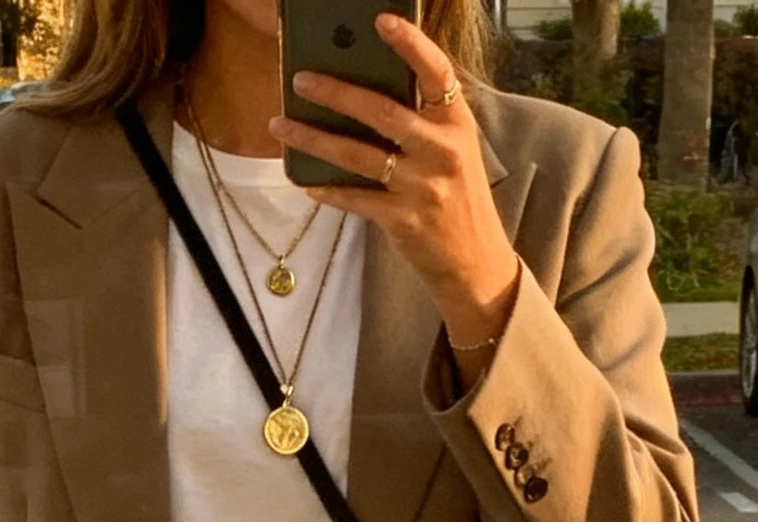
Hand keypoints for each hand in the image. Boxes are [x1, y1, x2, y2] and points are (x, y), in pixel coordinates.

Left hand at [270, 13, 518, 353]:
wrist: (476, 261)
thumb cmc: (459, 198)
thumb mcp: (454, 150)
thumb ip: (422, 122)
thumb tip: (365, 93)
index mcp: (457, 124)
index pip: (436, 73)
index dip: (411, 44)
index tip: (381, 22)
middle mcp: (441, 151)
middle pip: (382, 112)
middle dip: (336, 92)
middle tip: (301, 79)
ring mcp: (421, 187)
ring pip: (357, 155)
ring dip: (314, 138)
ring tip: (281, 124)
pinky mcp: (402, 220)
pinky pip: (355, 198)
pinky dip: (327, 189)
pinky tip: (304, 180)